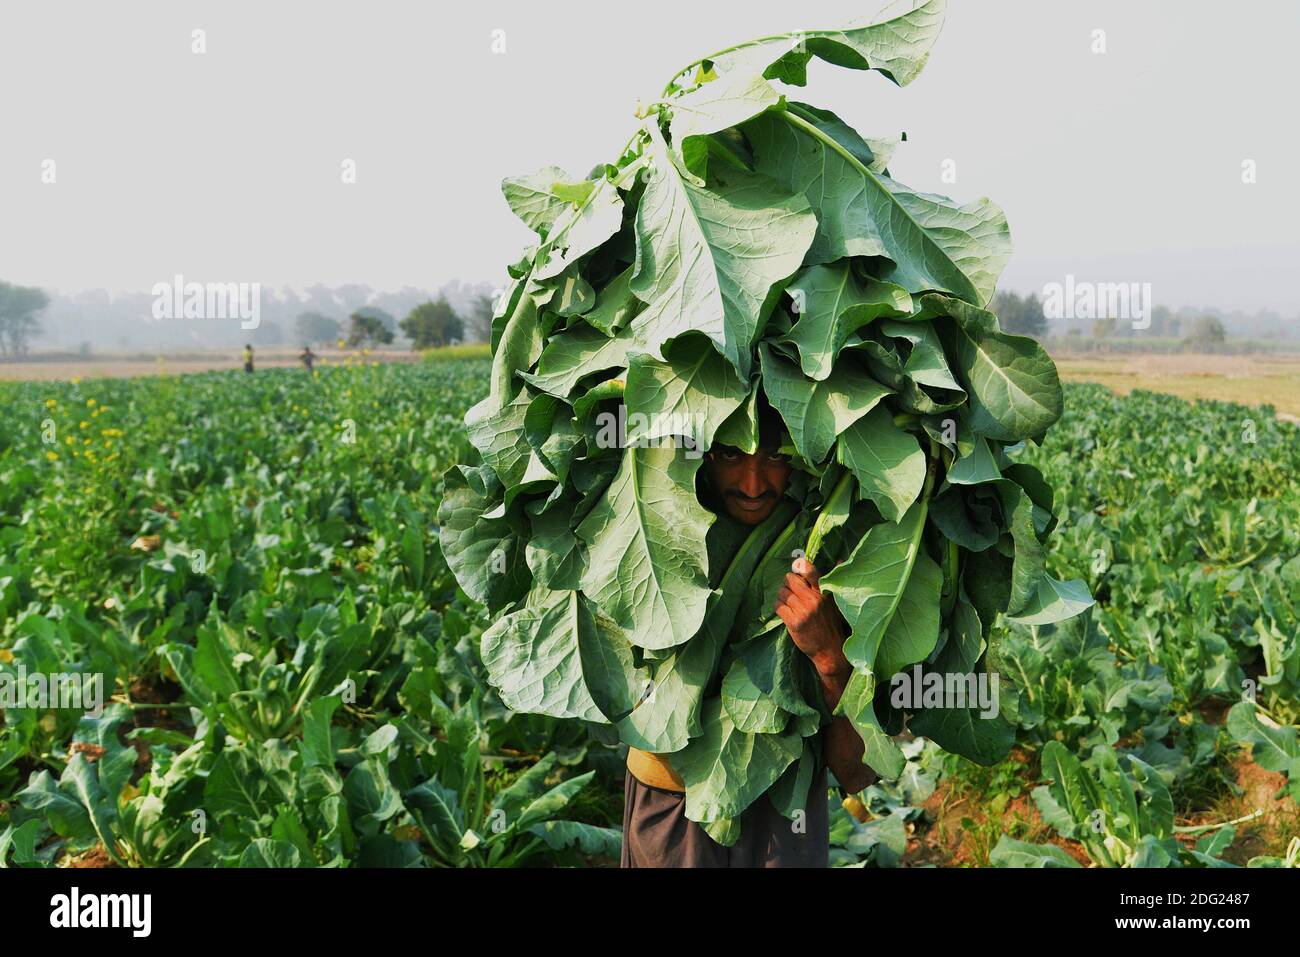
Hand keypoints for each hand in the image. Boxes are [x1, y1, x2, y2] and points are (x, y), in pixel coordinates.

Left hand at [775, 557, 847, 678]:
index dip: (801, 566)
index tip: (797, 566)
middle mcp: (814, 600)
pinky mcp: (794, 622)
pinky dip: (778, 607)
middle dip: (788, 584)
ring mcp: (803, 611)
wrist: (830, 650)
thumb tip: (840, 557)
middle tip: (790, 591)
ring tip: (788, 603)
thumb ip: (833, 580)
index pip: (811, 572)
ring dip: (782, 597)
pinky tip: (784, 611)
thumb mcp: (836, 601)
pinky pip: (778, 606)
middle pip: (790, 580)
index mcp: (824, 593)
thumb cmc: (832, 624)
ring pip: (782, 593)